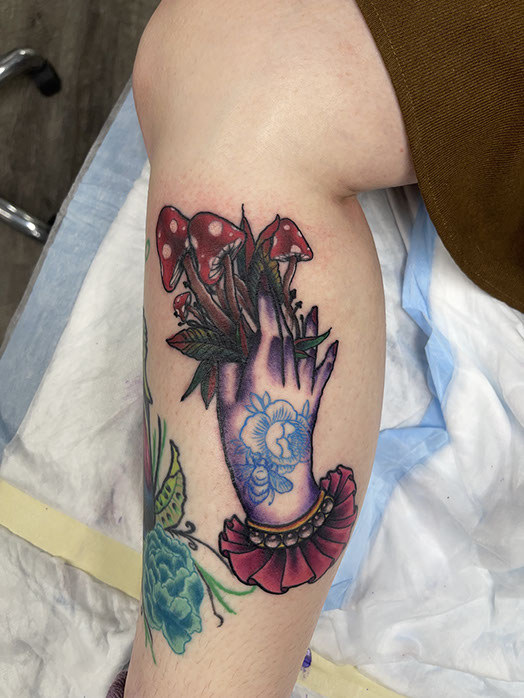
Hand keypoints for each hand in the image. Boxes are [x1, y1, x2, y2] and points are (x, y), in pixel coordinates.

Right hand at [218, 290, 337, 525]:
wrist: (279, 488)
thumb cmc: (244, 452)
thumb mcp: (225, 414)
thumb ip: (229, 376)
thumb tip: (230, 347)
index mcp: (261, 380)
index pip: (267, 334)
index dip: (266, 309)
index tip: (262, 287)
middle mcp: (287, 380)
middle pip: (288, 337)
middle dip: (284, 311)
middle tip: (282, 288)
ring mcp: (304, 392)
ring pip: (307, 351)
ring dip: (309, 328)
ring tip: (311, 307)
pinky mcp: (314, 406)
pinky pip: (323, 376)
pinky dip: (328, 358)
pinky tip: (333, 344)